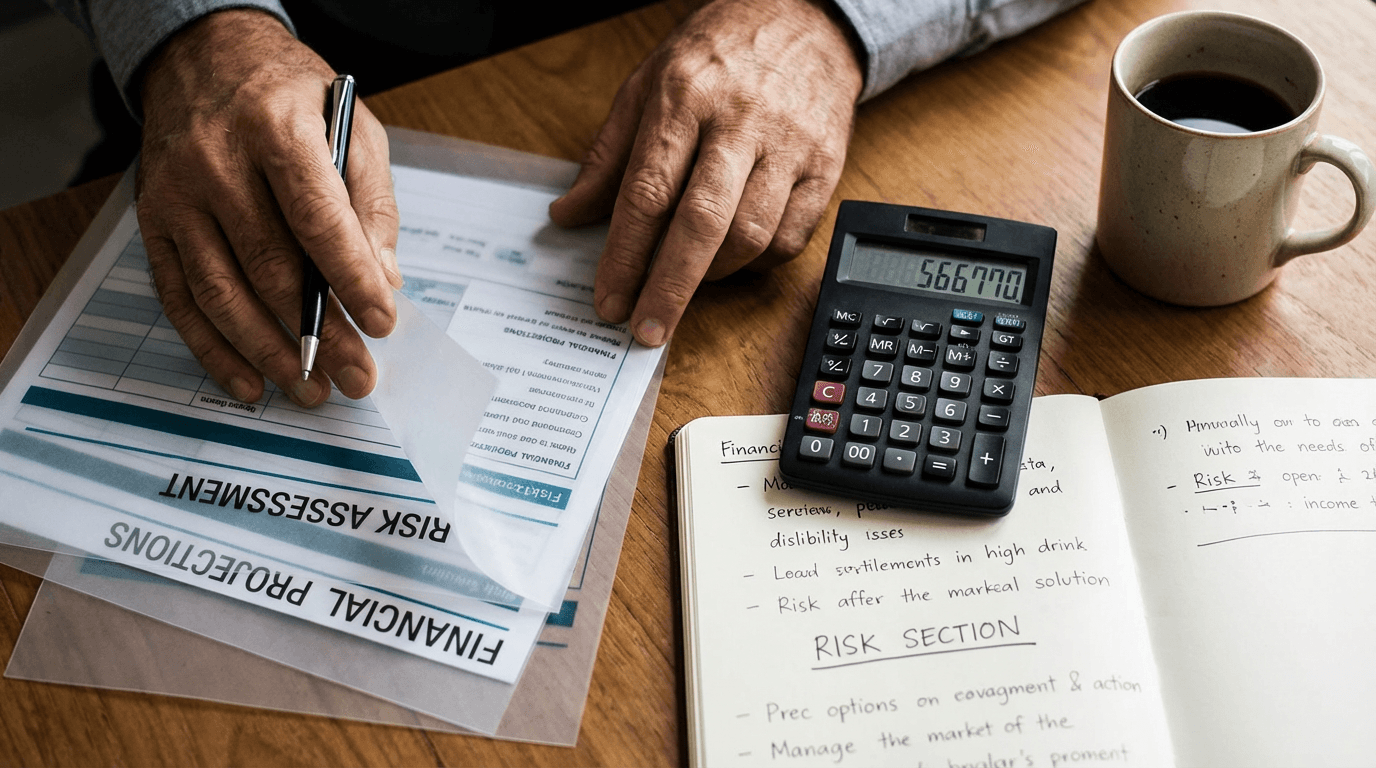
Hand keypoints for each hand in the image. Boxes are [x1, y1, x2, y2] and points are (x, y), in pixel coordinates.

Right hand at [136, 9, 402, 406]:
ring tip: (311, 389)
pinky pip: (180, 300)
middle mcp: (217, 164)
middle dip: (319, 332)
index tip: (381, 321)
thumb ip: (371, 204)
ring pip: (222, 293)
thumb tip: (383, 280)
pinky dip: (214, 350)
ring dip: (268, 353)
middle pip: (272, 267)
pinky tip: (249, 383)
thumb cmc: (289, 98)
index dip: (351, 277)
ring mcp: (177, 197)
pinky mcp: (153, 224)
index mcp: (276, 130)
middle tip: (358, 376)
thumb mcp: (352, 127)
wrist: (203, 58)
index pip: (317, 218)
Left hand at [548, 0, 862, 346]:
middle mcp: (739, 121)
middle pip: (701, 225)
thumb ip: (609, 155)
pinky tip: (733, 259)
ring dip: (712, 277)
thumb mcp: (647, 84)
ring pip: (751, 237)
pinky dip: (758, 263)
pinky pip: (791, 237)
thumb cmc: (719, 51)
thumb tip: (570, 215)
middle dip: (669, 288)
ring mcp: (789, 145)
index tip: (609, 300)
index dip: (625, 257)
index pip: (648, 193)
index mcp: (684, 97)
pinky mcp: (826, 164)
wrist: (807, 17)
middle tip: (646, 328)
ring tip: (685, 284)